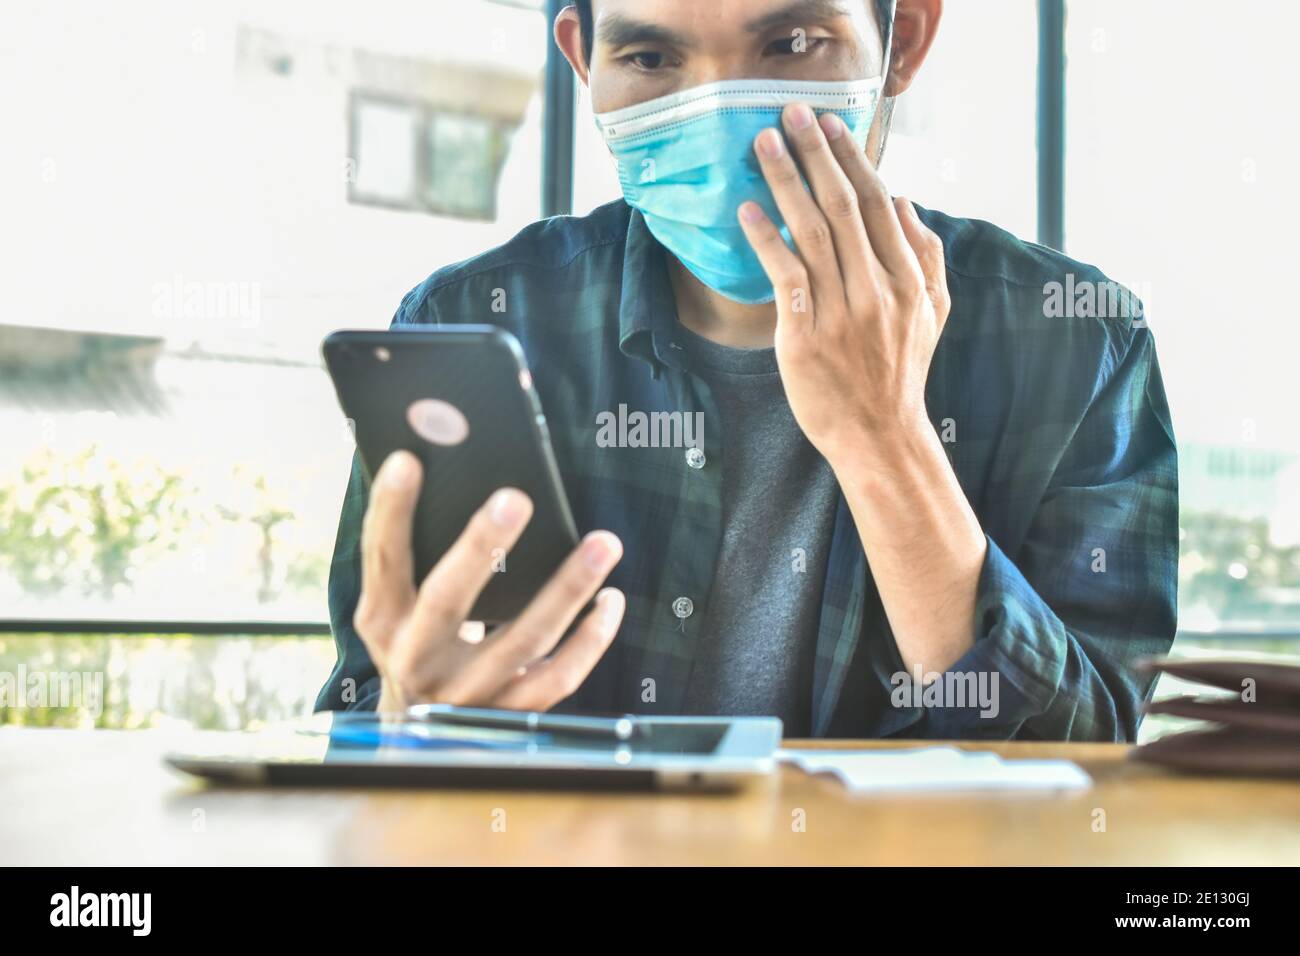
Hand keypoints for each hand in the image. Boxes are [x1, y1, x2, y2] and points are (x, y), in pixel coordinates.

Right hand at [354, 450, 625, 712]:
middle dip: (480, 547)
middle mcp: (417, 660)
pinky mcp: (509, 715)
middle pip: (448, 600)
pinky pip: (558, 676)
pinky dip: (590, 639)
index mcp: (382, 622)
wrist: (419, 737)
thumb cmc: (417, 641)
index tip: (406, 461)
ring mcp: (466, 693)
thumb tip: (446, 473)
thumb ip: (417, 558)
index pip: (383, 560)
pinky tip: (610, 599)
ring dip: (568, 587)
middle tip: (515, 499)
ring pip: (524, 638)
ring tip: (603, 542)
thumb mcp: (398, 608)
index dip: (391, 512)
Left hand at [737, 103, 950, 465]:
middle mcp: (877, 290)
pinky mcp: (805, 337)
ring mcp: (841, 314)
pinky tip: (748, 211)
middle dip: (815, 155)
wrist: (880, 434)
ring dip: (786, 183)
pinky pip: (785, 278)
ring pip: (813, 233)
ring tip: (763, 146)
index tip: (831, 125)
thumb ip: (928, 256)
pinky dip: (766, 240)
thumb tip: (908, 202)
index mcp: (909, 279)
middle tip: (790, 115)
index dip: (853, 160)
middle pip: (844, 207)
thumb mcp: (934, 313)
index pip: (880, 204)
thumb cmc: (900, 371)